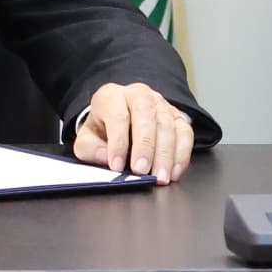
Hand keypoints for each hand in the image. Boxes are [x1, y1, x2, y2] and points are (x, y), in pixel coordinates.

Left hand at [71, 83, 194, 183]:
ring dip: (165, 154)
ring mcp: (161, 103)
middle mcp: (138, 95)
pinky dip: (182, 153)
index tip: (117, 166)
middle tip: (142, 171)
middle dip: (145, 146)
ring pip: (168, 123)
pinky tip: (174, 171)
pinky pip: (185, 132)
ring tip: (160, 177)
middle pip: (146, 114)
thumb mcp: (86, 140)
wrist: (119, 121)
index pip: (117, 115)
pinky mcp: (177, 116)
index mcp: (111, 96)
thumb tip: (107, 159)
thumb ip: (91, 149)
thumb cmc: (103, 131)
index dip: (118, 142)